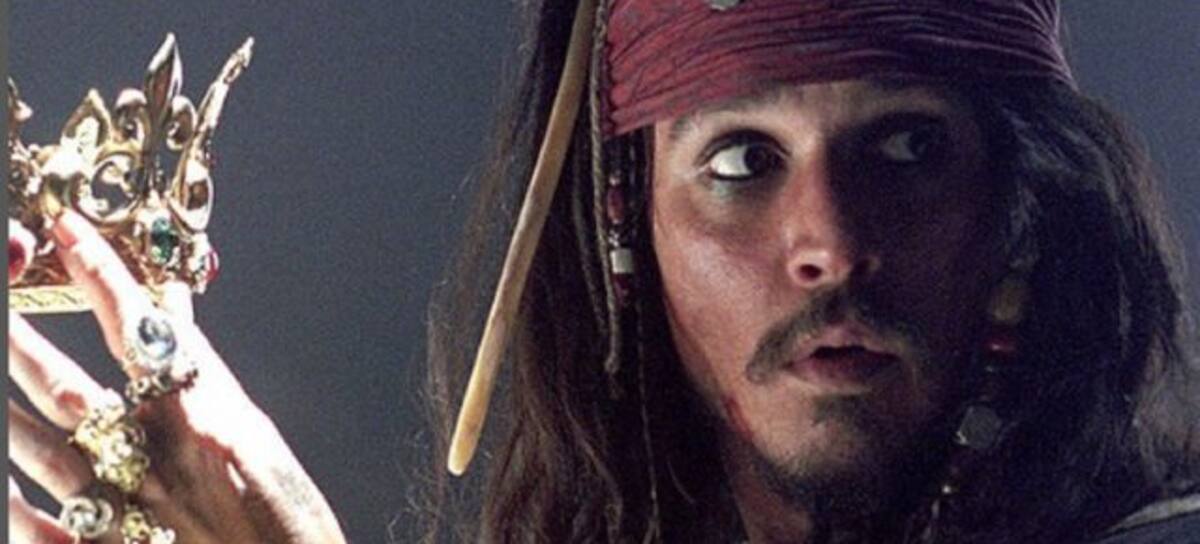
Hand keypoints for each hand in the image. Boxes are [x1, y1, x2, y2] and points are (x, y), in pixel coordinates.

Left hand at [8, 212, 346, 542]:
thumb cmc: (288, 524)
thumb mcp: (260, 439)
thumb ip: (209, 382)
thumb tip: (174, 320)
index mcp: (210, 423)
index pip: (142, 331)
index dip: (101, 274)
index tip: (68, 229)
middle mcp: (159, 461)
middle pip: (72, 387)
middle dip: (21, 338)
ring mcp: (127, 513)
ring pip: (42, 450)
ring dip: (5, 403)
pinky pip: (40, 529)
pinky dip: (12, 503)